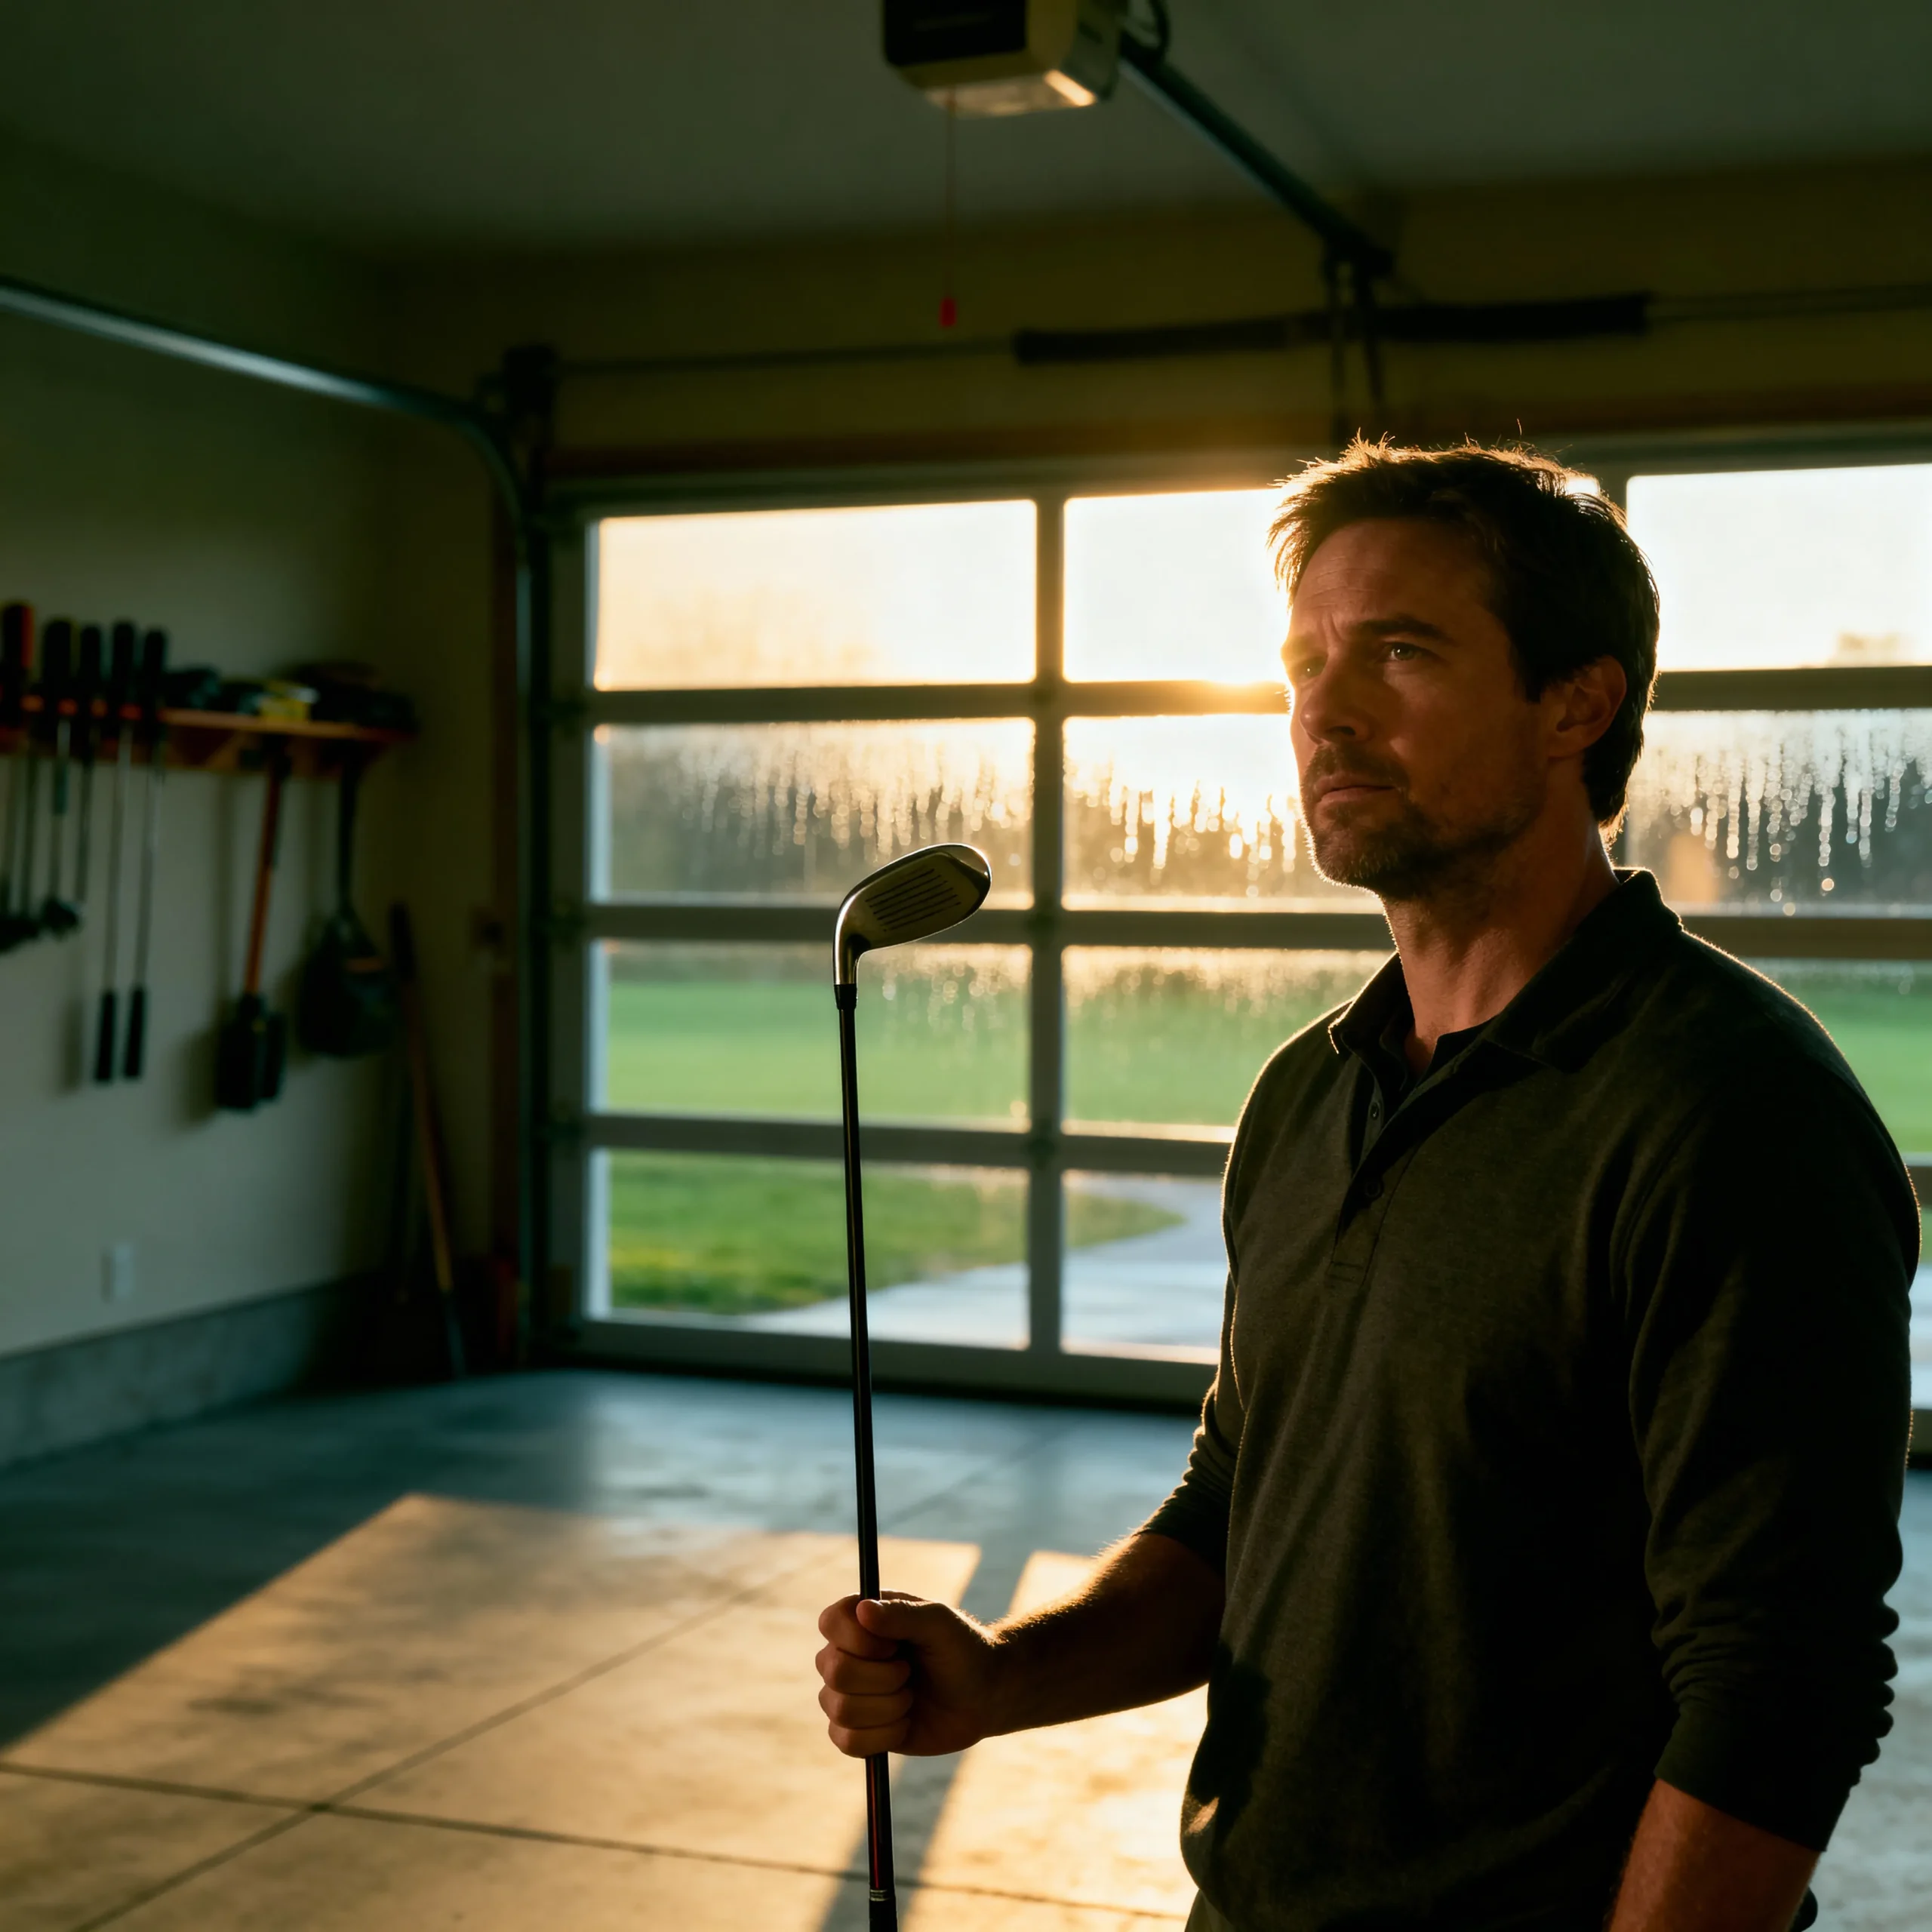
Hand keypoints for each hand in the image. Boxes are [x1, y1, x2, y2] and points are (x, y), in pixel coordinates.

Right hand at [816, 1591, 1001, 1757]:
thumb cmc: (962, 1649)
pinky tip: (904, 1724)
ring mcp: (847, 1694)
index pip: (830, 1623)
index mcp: (861, 1619)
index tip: (895, 1646)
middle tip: (910, 1673)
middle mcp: (847, 1654)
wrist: (982, 1696)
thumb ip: (902, 1615)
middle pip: (833, 1671)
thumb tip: (861, 1609)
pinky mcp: (856, 1730)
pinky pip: (846, 1741)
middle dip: (883, 1678)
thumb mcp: (939, 1624)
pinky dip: (882, 1737)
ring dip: (887, 1707)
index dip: (859, 1640)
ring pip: (839, 1709)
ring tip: (910, 1697)